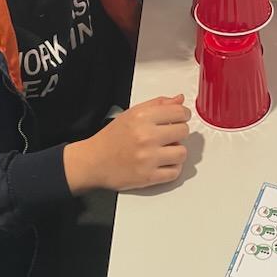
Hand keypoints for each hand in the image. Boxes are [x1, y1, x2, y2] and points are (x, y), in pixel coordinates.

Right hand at [63, 95, 190, 193]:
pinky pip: (175, 172)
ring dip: (176, 152)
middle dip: (179, 132)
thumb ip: (158, 104)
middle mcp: (146, 136)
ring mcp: (148, 158)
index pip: (179, 112)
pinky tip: (163, 163)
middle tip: (169, 135)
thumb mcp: (132, 113)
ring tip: (166, 150)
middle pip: (183, 131)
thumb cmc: (112, 138)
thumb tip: (179, 99)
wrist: (93, 161)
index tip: (180, 118)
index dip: (183, 114)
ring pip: (182, 153)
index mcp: (142, 118)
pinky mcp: (148, 176)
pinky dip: (172, 168)